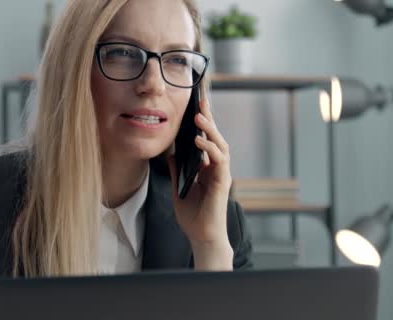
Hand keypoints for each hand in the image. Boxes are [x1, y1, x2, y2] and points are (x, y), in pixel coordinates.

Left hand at [167, 98, 232, 269]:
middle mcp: (216, 169)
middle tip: (201, 101)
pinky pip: (218, 161)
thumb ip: (177, 171)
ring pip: (220, 146)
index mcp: (206, 168)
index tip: (196, 105)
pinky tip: (198, 141)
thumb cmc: (192, 217)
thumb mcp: (179, 189)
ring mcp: (221, 175)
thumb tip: (170, 154)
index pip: (205, 140)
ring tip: (198, 118)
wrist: (201, 237)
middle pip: (215, 138)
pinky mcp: (222, 183)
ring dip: (210, 131)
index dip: (202, 124)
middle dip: (208, 119)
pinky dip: (209, 149)